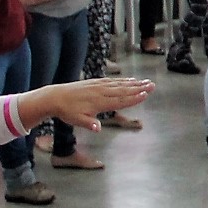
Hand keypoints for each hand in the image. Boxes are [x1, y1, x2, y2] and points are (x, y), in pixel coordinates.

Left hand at [34, 76, 155, 129]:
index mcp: (98, 103)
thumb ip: (88, 123)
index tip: (145, 95)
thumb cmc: (66, 111)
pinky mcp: (95, 82)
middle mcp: (101, 92)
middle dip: (138, 88)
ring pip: (119, 84)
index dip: (133, 98)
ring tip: (145, 81)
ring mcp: (99, 86)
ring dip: (133, 83)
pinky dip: (122, 80)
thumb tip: (97, 128)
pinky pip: (112, 81)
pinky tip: (129, 79)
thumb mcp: (76, 120)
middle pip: (123, 90)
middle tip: (152, 85)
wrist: (55, 97)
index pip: (119, 100)